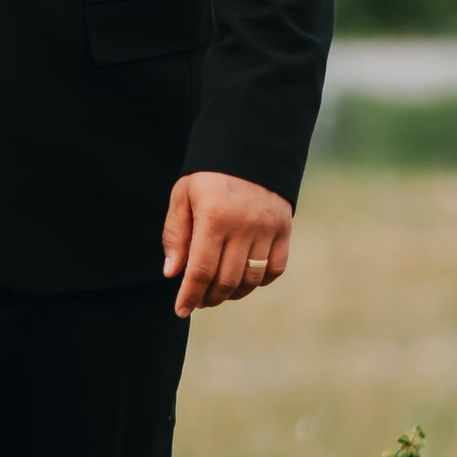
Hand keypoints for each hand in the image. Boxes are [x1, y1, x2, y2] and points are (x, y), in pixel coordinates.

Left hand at [161, 171, 293, 316]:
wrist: (250, 146)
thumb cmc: (209, 174)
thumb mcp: (183, 195)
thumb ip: (176, 235)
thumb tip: (172, 273)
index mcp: (214, 217)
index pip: (201, 270)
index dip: (190, 295)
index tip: (181, 311)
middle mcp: (244, 226)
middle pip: (226, 280)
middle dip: (208, 297)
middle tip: (198, 300)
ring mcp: (268, 228)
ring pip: (251, 279)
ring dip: (233, 294)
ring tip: (218, 292)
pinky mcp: (284, 228)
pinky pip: (275, 268)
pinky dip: (260, 281)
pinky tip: (244, 279)